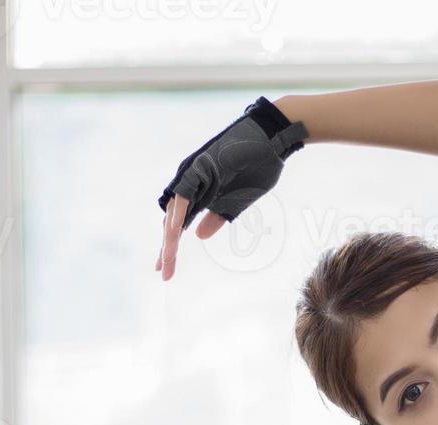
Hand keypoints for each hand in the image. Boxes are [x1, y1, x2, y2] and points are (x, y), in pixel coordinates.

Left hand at [152, 95, 307, 281]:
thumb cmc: (260, 166)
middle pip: (172, 222)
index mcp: (201, 194)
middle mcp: (192, 185)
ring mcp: (193, 174)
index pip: (180, 225)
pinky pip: (185, 195)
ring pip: (175, 211)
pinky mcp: (199, 167)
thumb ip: (219, 217)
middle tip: (163, 273)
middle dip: (167, 249)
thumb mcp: (238, 201)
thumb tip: (198, 235)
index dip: (172, 247)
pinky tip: (174, 234)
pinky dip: (178, 214)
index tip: (167, 269)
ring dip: (170, 237)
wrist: (274, 138)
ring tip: (167, 261)